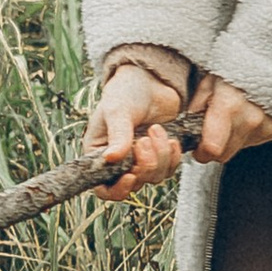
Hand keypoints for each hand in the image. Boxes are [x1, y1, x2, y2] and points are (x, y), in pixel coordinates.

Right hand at [85, 63, 184, 201]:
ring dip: (160, 157)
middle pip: (134, 183)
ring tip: (156, 131)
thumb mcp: (117, 111)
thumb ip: (118, 134)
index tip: (130, 176)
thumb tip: (112, 158)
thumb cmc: (126, 92)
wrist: (150, 80)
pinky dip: (173, 157)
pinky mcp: (160, 155)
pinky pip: (169, 169)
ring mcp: (140, 160)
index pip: (104, 188)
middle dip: (145, 164)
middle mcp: (118, 163)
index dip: (118, 190)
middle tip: (145, 140)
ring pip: (154, 177)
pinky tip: (171, 139)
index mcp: (99, 154)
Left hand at [192, 79, 271, 165]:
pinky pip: (254, 141)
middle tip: (212, 128)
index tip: (197, 149)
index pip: (212, 148)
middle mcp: (250, 119)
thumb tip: (188, 121)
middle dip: (214, 146)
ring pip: (238, 148)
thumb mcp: (211, 78)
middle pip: (224, 154)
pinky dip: (247, 133)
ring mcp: (265, 126)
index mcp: (229, 106)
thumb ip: (197, 102)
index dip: (201, 153)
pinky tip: (246, 115)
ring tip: (233, 115)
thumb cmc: (239, 66)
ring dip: (231, 138)